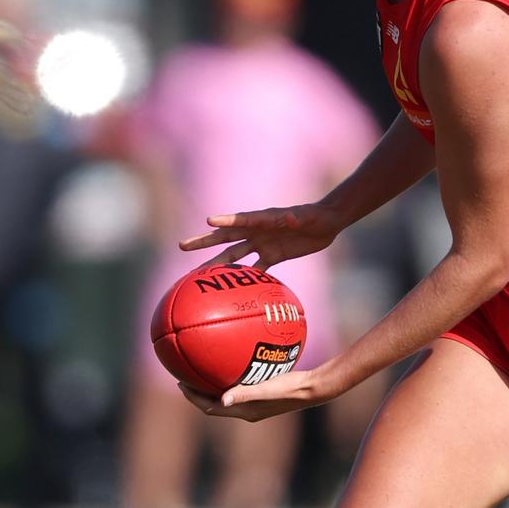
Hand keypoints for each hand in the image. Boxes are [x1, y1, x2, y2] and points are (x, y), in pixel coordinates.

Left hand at [177, 366, 336, 421]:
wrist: (314, 388)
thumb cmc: (293, 387)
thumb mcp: (268, 388)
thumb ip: (246, 393)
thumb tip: (222, 398)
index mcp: (244, 411)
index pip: (209, 407)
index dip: (193, 397)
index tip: (180, 382)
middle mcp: (246, 409)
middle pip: (214, 402)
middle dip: (197, 391)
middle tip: (185, 375)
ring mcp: (255, 403)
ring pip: (226, 396)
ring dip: (211, 386)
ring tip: (202, 370)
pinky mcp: (263, 394)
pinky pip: (239, 387)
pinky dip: (229, 379)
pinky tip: (233, 361)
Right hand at [179, 203, 342, 269]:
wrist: (326, 222)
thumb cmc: (315, 216)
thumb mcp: (305, 216)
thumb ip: (296, 217)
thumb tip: (290, 217)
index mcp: (263, 219)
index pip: (241, 220)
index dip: (226, 221)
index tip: (209, 221)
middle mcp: (258, 231)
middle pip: (226, 237)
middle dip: (205, 241)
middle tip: (182, 245)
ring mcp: (262, 244)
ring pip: (235, 256)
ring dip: (218, 264)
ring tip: (197, 274)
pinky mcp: (273, 255)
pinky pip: (255, 269)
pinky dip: (244, 279)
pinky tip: (231, 292)